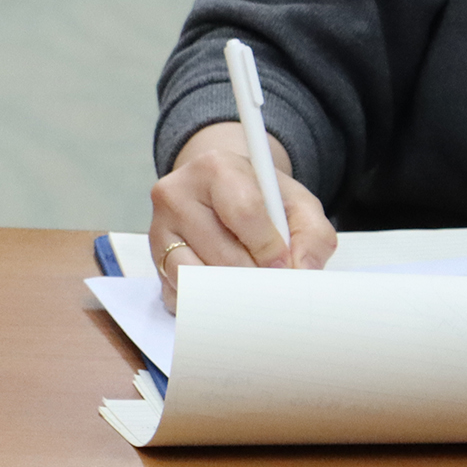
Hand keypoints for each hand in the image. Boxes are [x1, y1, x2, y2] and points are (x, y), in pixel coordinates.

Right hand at [148, 122, 335, 311]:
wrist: (222, 192)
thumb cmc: (261, 200)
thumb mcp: (297, 204)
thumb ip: (313, 235)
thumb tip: (302, 272)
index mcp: (215, 168)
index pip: (243, 213)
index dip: (270, 248)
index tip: (284, 264)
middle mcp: (176, 192)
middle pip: (222, 253)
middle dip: (254, 276)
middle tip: (271, 281)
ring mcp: (158, 225)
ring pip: (196, 276)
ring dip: (229, 290)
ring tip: (247, 283)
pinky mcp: (153, 256)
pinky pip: (178, 292)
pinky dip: (205, 299)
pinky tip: (221, 284)